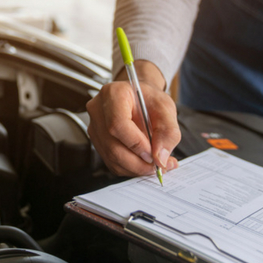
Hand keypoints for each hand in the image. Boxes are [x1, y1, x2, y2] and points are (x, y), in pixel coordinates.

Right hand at [86, 61, 180, 176]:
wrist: (139, 98)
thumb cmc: (149, 99)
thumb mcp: (165, 108)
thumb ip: (168, 132)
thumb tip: (160, 158)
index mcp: (114, 94)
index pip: (118, 123)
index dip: (136, 144)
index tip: (153, 155)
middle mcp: (98, 110)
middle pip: (112, 146)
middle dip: (138, 162)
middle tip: (158, 165)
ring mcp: (95, 126)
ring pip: (111, 157)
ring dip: (136, 168)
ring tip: (155, 165)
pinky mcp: (97, 141)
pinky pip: (111, 162)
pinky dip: (130, 168)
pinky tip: (143, 163)